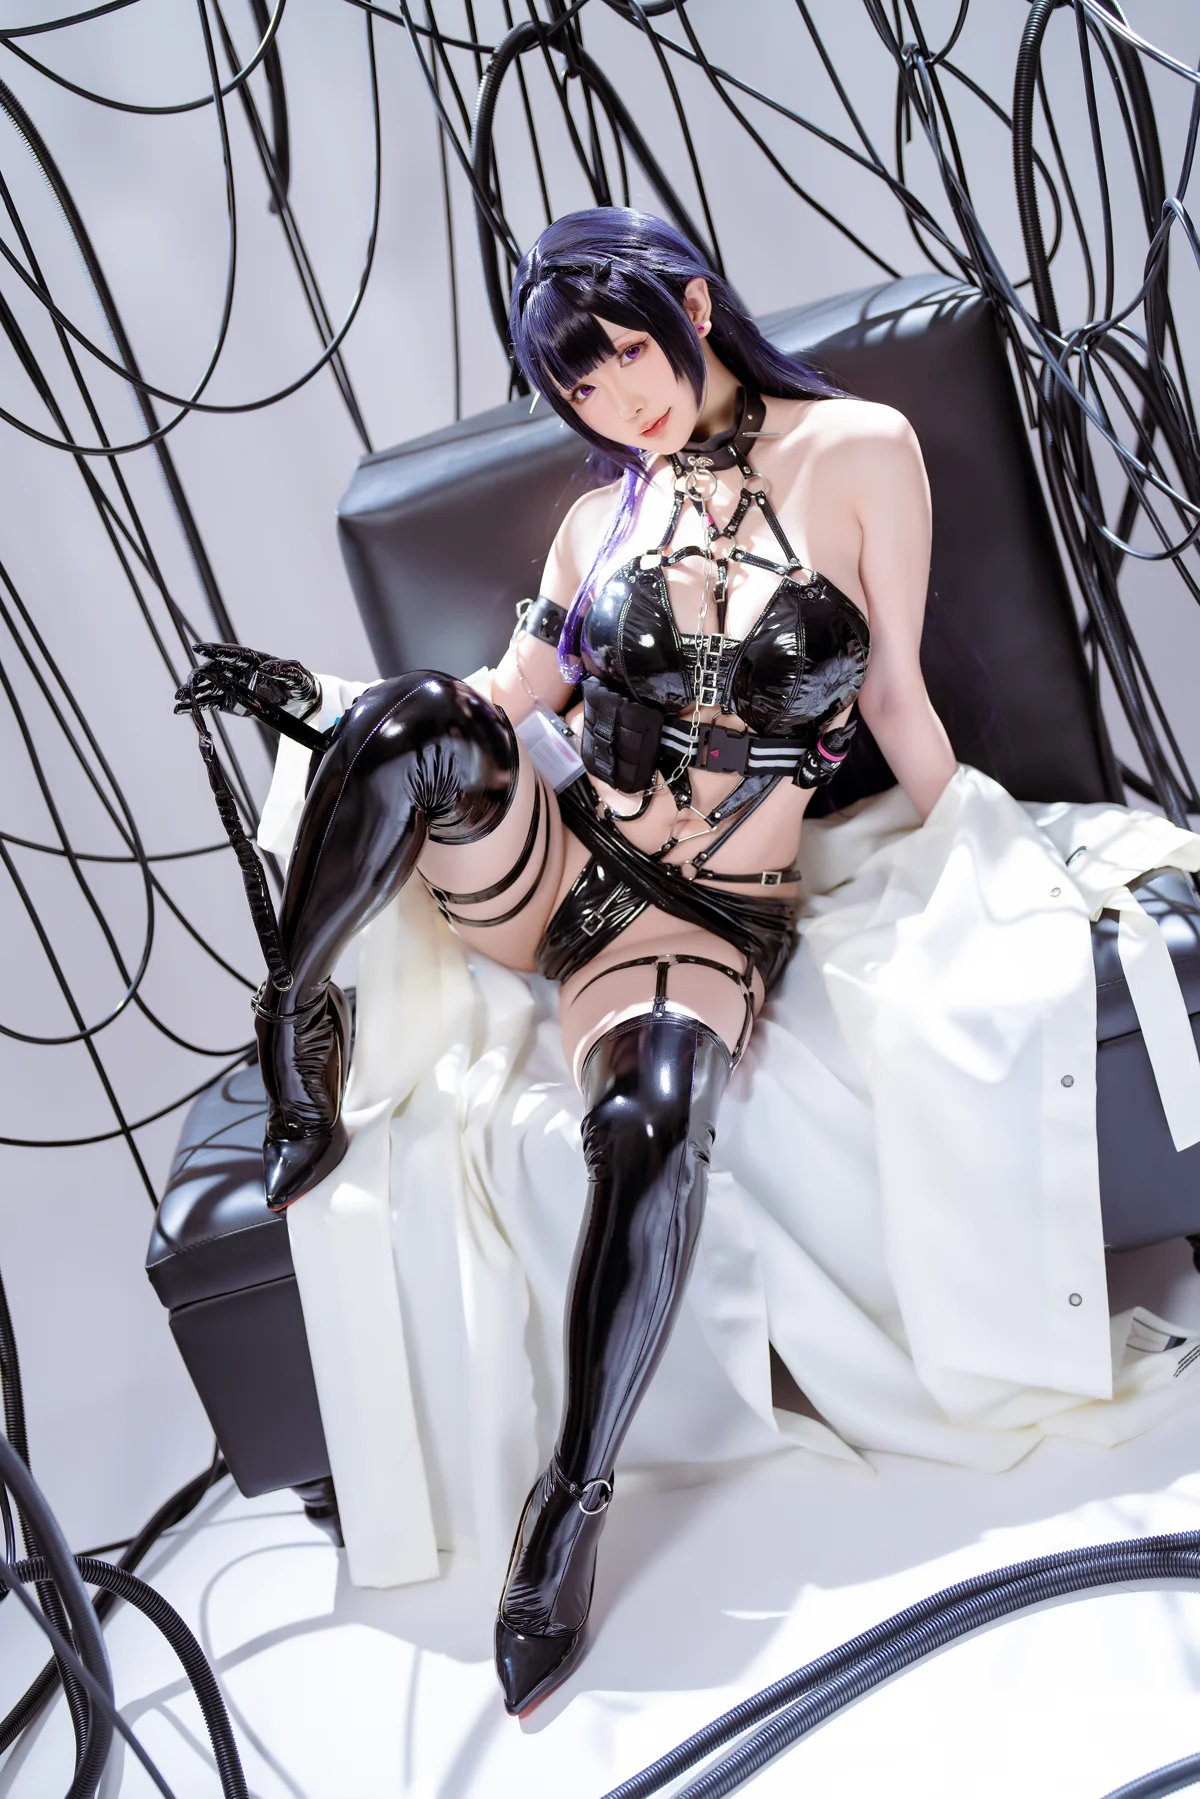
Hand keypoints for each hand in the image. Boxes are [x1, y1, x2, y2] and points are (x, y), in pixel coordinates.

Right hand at [173, 643, 319, 721]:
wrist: (300, 704)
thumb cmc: (299, 684)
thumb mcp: (297, 676)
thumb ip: (285, 670)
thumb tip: (267, 667)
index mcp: (253, 660)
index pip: (232, 654)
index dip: (216, 650)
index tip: (199, 647)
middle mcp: (238, 670)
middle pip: (214, 669)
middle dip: (198, 675)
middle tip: (187, 683)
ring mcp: (232, 686)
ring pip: (208, 686)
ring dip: (192, 691)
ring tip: (178, 698)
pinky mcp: (229, 701)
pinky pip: (210, 701)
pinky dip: (196, 705)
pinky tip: (181, 709)